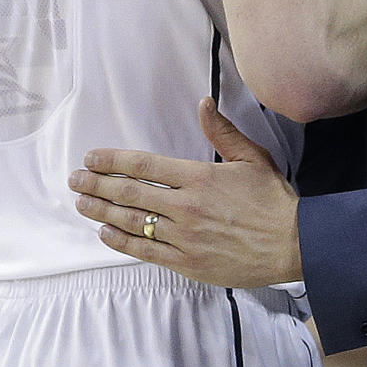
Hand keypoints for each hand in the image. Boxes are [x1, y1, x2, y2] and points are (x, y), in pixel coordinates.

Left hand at [68, 99, 301, 286]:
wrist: (291, 243)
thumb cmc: (272, 199)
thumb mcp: (251, 157)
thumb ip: (222, 131)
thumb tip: (203, 104)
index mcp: (200, 177)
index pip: (145, 165)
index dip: (114, 160)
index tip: (92, 157)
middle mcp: (186, 206)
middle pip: (130, 194)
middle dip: (97, 185)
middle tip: (74, 179)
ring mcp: (184, 237)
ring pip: (132, 223)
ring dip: (101, 212)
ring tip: (80, 204)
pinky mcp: (186, 263)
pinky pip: (145, 252)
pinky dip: (121, 242)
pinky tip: (105, 233)